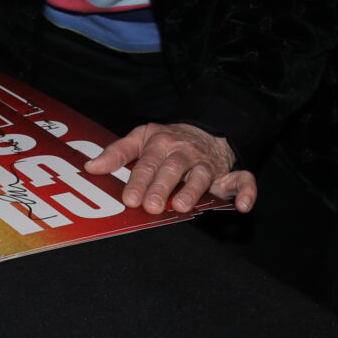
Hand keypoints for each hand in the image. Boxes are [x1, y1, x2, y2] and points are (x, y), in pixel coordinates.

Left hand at [84, 122, 256, 214]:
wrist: (204, 129)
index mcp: (161, 143)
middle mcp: (185, 153)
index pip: (148, 163)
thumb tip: (91, 167)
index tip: (128, 199)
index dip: (138, 181)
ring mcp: (207, 164)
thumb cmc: (167, 140)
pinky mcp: (228, 175)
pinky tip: (244, 206)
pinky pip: (243, 180)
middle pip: (173, 170)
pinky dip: (247, 192)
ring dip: (193, 191)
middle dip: (161, 188)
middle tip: (150, 206)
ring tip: (181, 207)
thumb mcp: (140, 138)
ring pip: (202, 176)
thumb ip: (117, 153)